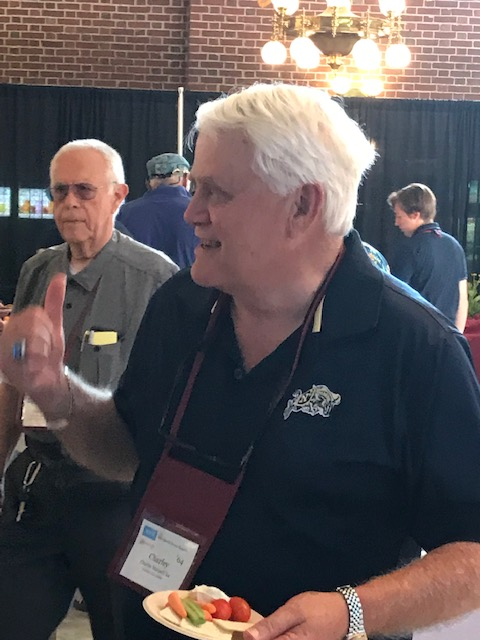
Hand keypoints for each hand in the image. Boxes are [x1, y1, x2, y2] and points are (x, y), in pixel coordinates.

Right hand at [0, 273, 65, 407]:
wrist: (51, 381)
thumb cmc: (49, 353)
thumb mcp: (54, 326)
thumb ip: (54, 302)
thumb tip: (60, 277)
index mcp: (17, 324)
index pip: (33, 315)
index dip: (46, 326)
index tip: (49, 337)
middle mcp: (7, 337)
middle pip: (30, 326)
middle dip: (44, 340)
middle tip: (46, 351)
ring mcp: (5, 352)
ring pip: (29, 342)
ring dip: (42, 353)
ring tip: (42, 361)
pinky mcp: (7, 368)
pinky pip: (25, 360)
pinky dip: (37, 365)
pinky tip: (40, 369)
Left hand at [244, 592, 348, 639]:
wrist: (344, 614)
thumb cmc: (319, 609)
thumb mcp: (293, 610)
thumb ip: (271, 625)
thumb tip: (248, 637)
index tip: (241, 635)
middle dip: (259, 639)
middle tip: (253, 632)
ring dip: (268, 638)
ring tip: (264, 631)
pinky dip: (276, 638)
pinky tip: (274, 634)